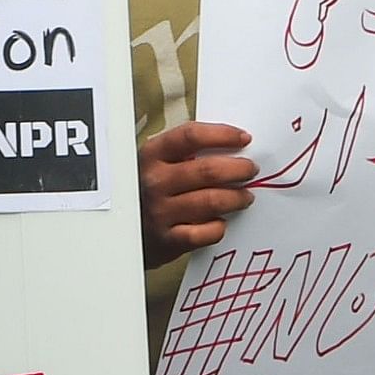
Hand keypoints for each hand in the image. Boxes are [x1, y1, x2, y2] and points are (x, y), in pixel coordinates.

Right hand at [139, 120, 254, 265]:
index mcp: (152, 155)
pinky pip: (205, 232)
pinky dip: (219, 226)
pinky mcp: (168, 239)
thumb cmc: (150, 191)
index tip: (244, 138)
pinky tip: (222, 221)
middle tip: (251, 170)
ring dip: (237, 197)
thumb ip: (187, 152)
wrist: (123, 231)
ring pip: (211, 201)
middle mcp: (154, 181)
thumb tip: (234, 145)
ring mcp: (160, 211)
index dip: (223, 135)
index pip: (191, 136)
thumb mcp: (158, 163)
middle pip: (207, 170)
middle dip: (238, 169)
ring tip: (246, 196)